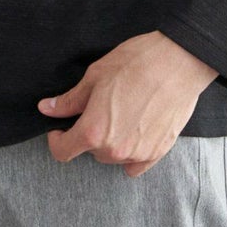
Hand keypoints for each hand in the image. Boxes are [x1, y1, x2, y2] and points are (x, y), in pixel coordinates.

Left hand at [37, 31, 219, 176]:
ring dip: (110, 142)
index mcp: (93, 131)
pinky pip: (136, 164)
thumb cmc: (136, 63)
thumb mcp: (95, 76)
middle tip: (98, 108)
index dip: (57, 140)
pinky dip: (131, 152)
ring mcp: (138, 154)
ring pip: (113, 156)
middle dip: (88, 134)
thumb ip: (70, 100)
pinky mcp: (158, 152)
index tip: (60, 129)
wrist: (179, 62)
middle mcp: (114, 149)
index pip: (63, 152)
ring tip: (122, 112)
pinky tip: (135, 130)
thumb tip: (47, 109)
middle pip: (90, 151)